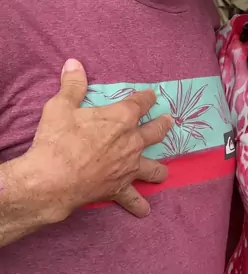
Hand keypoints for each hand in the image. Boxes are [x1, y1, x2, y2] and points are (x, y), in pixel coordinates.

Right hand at [19, 59, 172, 220]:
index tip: (152, 95)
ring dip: (159, 168)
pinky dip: (139, 205)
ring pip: (152, 167)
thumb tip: (74, 63)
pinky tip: (144, 211)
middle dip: (162, 125)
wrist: (53, 179)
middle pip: (154, 132)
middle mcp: (131, 142)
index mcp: (120, 118)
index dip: (146, 97)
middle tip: (168, 121)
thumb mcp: (60, 106)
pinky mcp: (119, 188)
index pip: (139, 103)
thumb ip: (72, 85)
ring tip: (163, 170)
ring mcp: (128, 167)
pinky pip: (133, 199)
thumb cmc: (57, 140)